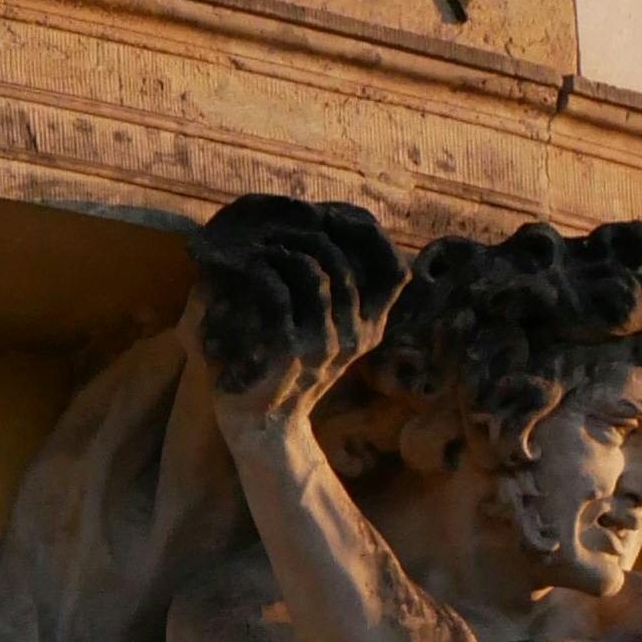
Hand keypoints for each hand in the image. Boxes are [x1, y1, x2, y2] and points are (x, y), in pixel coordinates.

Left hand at [190, 193, 405, 438]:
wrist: (262, 426)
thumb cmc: (284, 371)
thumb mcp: (318, 334)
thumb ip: (328, 297)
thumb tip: (319, 241)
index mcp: (369, 329)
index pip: (393, 271)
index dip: (370, 236)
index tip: (337, 215)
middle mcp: (356, 335)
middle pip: (347, 263)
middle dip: (314, 235)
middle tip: (284, 224)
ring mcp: (326, 343)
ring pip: (315, 273)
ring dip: (285, 250)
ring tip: (264, 244)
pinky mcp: (291, 351)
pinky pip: (280, 295)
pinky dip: (262, 274)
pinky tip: (249, 269)